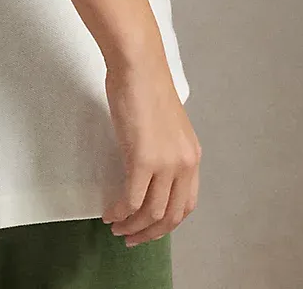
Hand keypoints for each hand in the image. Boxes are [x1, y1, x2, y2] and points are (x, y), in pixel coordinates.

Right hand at [101, 54, 200, 246]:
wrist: (138, 64)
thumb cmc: (145, 84)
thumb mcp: (164, 124)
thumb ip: (163, 148)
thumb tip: (148, 168)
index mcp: (192, 155)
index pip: (186, 204)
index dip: (167, 222)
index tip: (149, 228)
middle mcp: (185, 164)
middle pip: (171, 215)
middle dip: (150, 232)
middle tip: (130, 238)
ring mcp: (166, 163)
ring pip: (152, 212)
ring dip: (133, 226)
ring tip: (116, 227)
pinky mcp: (144, 159)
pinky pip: (132, 198)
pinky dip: (121, 211)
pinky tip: (110, 213)